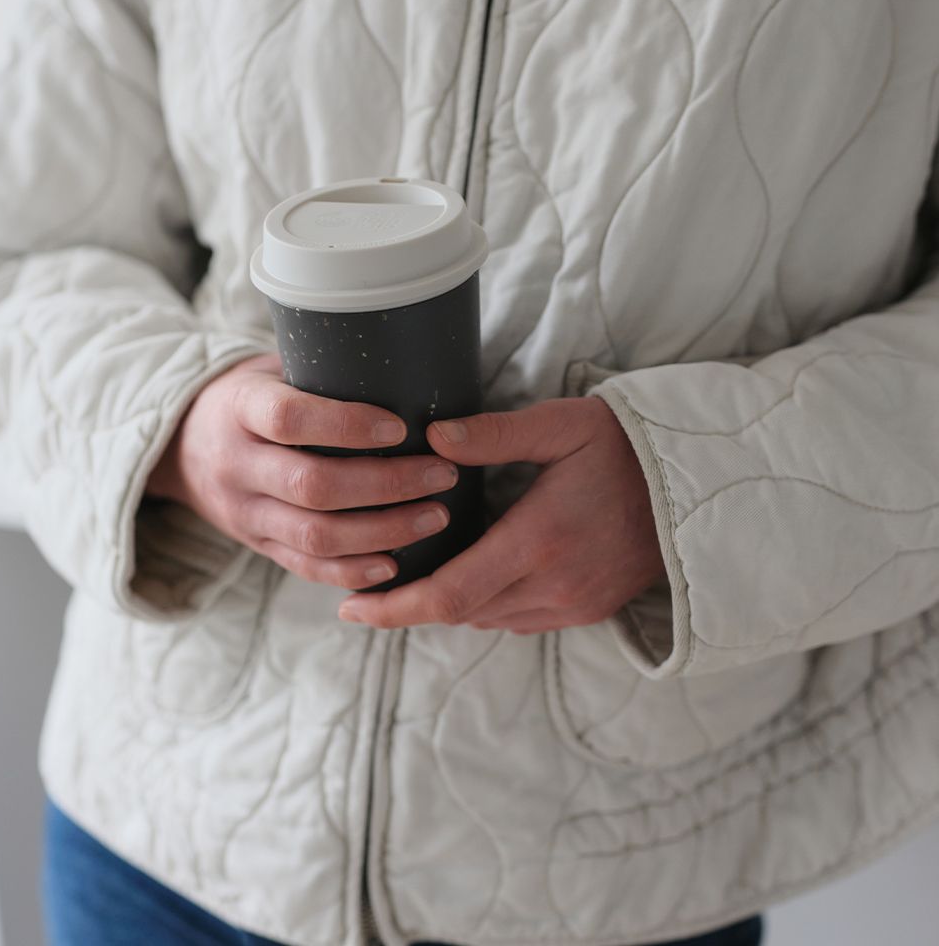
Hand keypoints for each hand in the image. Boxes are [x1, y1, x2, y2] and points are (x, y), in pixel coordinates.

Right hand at [145, 353, 458, 588]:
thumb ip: (321, 374)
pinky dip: (353, 571)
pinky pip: (305, 567)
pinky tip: (396, 563)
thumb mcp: (272, 369)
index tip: (401, 426)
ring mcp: (243, 512)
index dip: (347, 425)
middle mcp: (236, 464)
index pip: (289, 418)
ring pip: (315, 536)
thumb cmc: (252, 396)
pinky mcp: (256, 545)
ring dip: (383, 531)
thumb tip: (409, 365)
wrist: (180, 445)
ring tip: (436, 516)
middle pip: (312, 485)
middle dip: (387, 485)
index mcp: (240, 408)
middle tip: (442, 474)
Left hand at [335, 397, 664, 631]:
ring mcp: (574, 604)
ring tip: (412, 577)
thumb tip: (432, 438)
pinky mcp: (589, 610)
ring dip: (449, 604)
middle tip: (368, 590)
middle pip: (460, 614)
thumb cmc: (624, 446)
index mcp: (540, 540)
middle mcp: (555, 585)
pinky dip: (486, 605)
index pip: (449, 595)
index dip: (395, 608)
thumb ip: (494, 435)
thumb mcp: (561, 426)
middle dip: (411, 606)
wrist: (696, 483)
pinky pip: (519, 620)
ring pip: (487, 620)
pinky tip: (472, 575)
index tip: (351, 609)